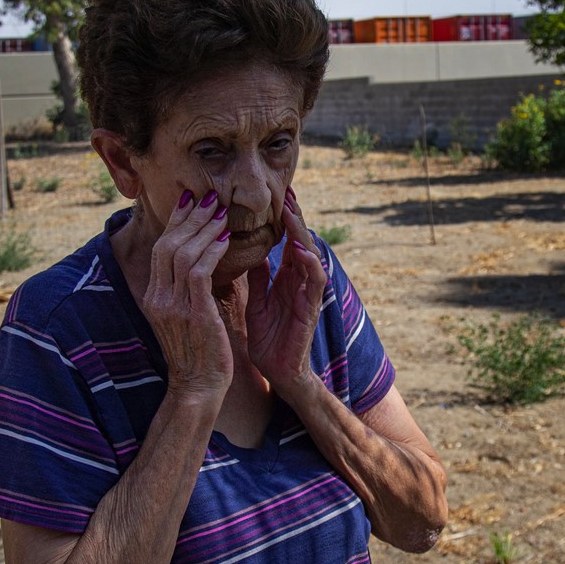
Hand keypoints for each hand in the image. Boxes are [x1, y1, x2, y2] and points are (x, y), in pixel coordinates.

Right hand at [141, 189, 233, 402]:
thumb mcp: (185, 316)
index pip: (161, 249)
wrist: (198, 388)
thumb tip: (200, 261)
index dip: (175, 223)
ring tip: (220, 212)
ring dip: (203, 229)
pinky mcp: (193, 313)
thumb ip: (187, 290)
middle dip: (189, 218)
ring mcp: (172, 306)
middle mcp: (158, 298)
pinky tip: (226, 238)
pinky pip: (199, 272)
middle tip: (208, 197)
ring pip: (182, 253)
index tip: (190, 201)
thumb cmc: (198, 352)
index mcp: (153, 297)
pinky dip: (212, 250)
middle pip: (168, 245)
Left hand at [245, 186, 327, 398]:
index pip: (286, 240)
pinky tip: (301, 250)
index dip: (282, 218)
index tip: (275, 194)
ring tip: (292, 213)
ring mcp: (308, 293)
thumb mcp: (256, 302)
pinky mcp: (312, 309)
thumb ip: (257, 278)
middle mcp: (299, 281)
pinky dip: (310, 264)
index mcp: (285, 277)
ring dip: (302, 234)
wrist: (278, 372)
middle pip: (300, 241)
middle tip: (286, 191)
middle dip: (294, 216)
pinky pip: (316, 282)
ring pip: (311, 255)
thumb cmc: (268, 339)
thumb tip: (249, 252)